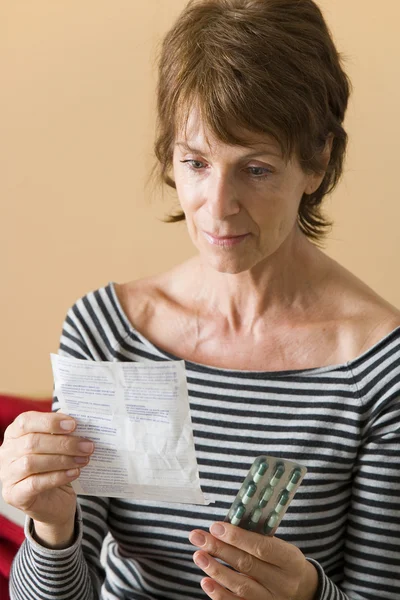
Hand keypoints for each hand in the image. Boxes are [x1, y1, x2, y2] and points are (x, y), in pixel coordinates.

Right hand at [0, 411, 93, 527]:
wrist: (53, 500)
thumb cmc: (55, 465)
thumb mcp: (57, 445)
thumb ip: (63, 431)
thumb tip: (79, 418)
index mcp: (14, 433)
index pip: (26, 421)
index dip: (50, 421)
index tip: (74, 424)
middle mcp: (6, 452)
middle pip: (32, 442)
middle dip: (63, 443)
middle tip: (87, 446)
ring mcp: (7, 475)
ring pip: (31, 463)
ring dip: (62, 460)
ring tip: (84, 460)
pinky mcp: (14, 494)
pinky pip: (35, 484)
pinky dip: (58, 477)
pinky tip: (74, 473)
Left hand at [189, 522, 317, 599]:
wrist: (304, 592)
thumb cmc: (286, 563)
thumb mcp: (283, 548)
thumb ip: (259, 539)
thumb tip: (225, 528)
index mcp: (290, 561)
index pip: (262, 547)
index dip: (237, 537)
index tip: (215, 527)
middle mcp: (282, 583)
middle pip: (247, 565)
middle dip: (219, 549)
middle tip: (197, 537)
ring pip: (241, 586)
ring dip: (216, 570)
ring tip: (198, 556)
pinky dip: (219, 594)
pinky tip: (206, 581)